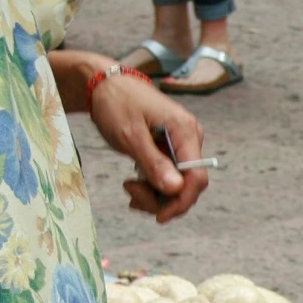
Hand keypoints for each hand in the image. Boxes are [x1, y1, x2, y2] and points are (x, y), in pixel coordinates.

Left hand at [87, 70, 210, 223]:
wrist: (106, 86)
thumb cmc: (116, 104)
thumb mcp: (130, 136)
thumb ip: (154, 163)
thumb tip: (176, 190)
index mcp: (185, 131)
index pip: (197, 177)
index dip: (182, 201)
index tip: (159, 216)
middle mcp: (189, 138)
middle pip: (188, 185)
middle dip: (162, 199)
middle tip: (130, 193)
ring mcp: (181, 144)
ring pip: (177, 185)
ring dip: (153, 195)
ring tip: (128, 186)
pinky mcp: (170, 149)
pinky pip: (168, 177)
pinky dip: (152, 187)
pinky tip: (134, 186)